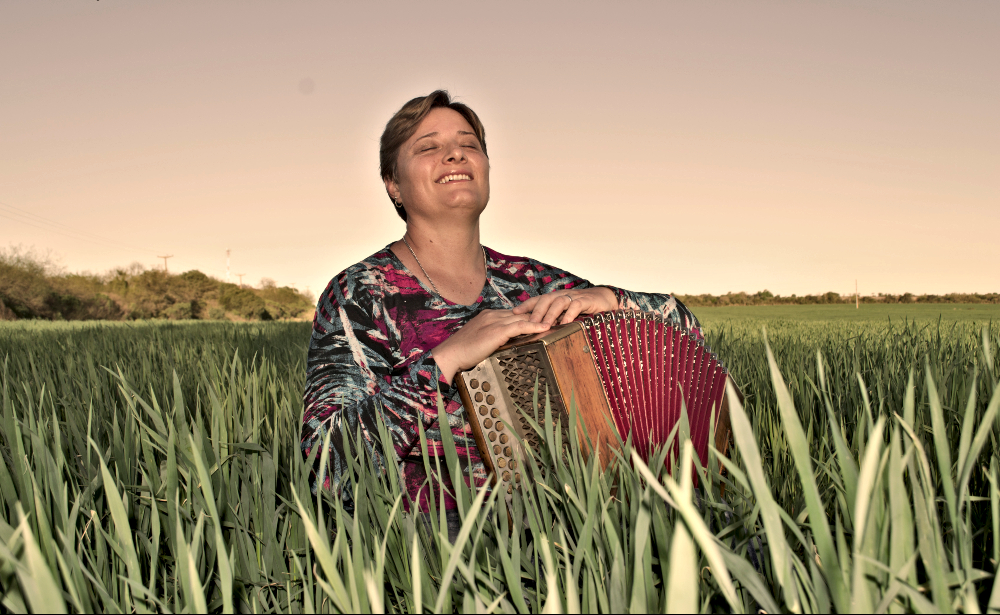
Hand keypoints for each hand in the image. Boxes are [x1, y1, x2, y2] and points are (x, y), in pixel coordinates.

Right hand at [432, 310, 552, 382]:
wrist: (449, 355)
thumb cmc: (462, 352)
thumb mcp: (481, 341)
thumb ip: (494, 339)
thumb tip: (507, 344)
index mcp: (489, 316)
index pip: (515, 314)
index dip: (531, 316)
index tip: (544, 318)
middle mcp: (493, 315)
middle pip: (522, 313)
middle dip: (540, 314)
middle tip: (557, 316)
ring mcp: (495, 321)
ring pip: (523, 317)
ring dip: (541, 319)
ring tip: (557, 320)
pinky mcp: (496, 331)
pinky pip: (520, 326)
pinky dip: (534, 326)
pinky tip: (545, 328)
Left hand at [512, 287, 618, 325]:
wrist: (604, 299)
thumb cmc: (583, 308)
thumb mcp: (566, 313)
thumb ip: (554, 319)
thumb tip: (537, 330)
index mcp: (555, 298)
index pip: (537, 300)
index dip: (525, 305)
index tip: (513, 312)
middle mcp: (562, 296)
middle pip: (545, 300)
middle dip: (536, 312)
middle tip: (529, 324)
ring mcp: (574, 297)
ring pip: (558, 302)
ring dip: (551, 314)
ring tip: (545, 325)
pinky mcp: (586, 300)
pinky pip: (576, 305)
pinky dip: (570, 313)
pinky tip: (565, 322)